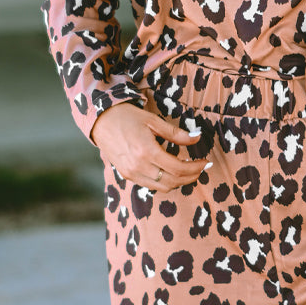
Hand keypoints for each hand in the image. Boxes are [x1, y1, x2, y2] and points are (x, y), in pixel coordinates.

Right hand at [91, 102, 207, 190]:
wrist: (101, 121)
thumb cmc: (127, 117)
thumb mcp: (153, 121)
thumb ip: (176, 134)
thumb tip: (197, 137)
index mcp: (147, 152)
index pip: (178, 169)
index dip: (195, 168)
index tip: (205, 162)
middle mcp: (139, 166)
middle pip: (173, 182)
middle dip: (191, 177)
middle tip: (200, 168)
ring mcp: (132, 173)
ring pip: (162, 187)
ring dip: (178, 182)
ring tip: (188, 171)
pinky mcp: (127, 176)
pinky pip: (151, 185)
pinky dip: (164, 182)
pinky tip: (170, 171)